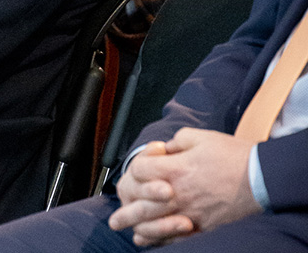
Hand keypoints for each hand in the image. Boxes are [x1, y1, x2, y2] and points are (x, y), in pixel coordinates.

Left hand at [110, 129, 259, 244]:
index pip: (138, 171)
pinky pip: (177, 237)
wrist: (262, 179)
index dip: (136, 166)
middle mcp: (178, 193)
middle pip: (140, 205)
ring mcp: (190, 212)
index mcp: (175, 169)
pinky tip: (152, 239)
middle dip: (124, 211)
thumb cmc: (233, 157)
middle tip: (114, 220)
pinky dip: (162, 239)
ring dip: (138, 229)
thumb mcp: (199, 137)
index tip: (143, 165)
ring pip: (155, 225)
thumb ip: (176, 142)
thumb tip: (165, 150)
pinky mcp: (204, 226)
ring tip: (127, 231)